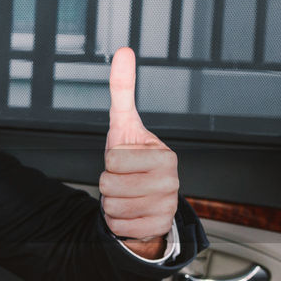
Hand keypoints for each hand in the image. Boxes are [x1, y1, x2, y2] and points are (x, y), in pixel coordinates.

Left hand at [101, 47, 178, 258]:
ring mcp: (167, 207)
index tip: (125, 160)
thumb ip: (123, 90)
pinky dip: (117, 223)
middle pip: (110, 184)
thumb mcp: (124, 125)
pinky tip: (130, 213)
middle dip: (108, 183)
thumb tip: (124, 51)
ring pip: (112, 207)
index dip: (110, 161)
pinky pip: (119, 227)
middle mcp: (172, 182)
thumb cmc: (133, 161)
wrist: (146, 199)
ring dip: (111, 203)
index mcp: (165, 156)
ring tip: (127, 195)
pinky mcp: (159, 229)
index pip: (113, 159)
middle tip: (124, 180)